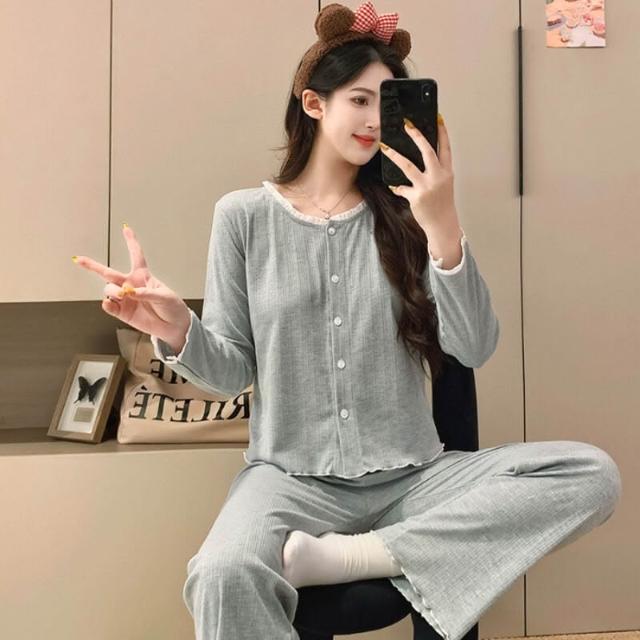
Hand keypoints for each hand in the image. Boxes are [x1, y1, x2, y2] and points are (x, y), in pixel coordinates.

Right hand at [73, 225, 190, 346]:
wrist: (174, 326)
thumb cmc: (172, 307)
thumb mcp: (164, 296)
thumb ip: (146, 293)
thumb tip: (130, 293)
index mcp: (143, 276)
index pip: (136, 255)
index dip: (131, 242)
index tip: (125, 228)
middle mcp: (131, 285)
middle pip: (109, 273)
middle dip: (93, 266)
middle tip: (79, 260)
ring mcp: (126, 299)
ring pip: (109, 289)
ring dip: (113, 291)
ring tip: (124, 295)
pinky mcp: (123, 313)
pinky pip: (109, 306)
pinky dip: (108, 304)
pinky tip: (111, 303)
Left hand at [380, 114, 460, 232]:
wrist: (442, 224)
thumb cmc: (442, 203)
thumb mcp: (444, 183)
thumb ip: (436, 170)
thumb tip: (423, 156)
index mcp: (447, 172)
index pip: (445, 147)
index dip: (442, 132)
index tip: (437, 118)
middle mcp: (438, 177)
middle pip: (427, 151)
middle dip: (417, 136)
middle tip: (407, 125)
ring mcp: (427, 187)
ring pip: (408, 166)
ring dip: (394, 155)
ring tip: (385, 147)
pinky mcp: (416, 197)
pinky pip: (402, 188)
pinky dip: (397, 187)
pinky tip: (394, 186)